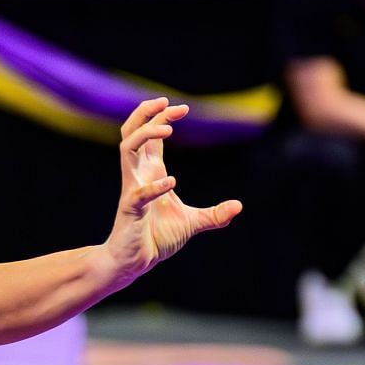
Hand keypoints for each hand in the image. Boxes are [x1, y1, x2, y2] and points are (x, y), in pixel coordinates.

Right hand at [102, 98, 241, 284]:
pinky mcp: (130, 210)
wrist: (134, 262)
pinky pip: (138, 193)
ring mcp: (131, 190)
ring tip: (167, 128)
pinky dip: (154, 186)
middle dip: (145, 113)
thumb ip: (214, 215)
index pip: (150, 136)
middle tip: (165, 102)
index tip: (182, 108)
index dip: (161, 117)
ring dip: (144, 134)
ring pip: (126, 150)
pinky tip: (172, 183)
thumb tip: (238, 207)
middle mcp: (137, 176)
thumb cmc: (155, 239)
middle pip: (130, 133)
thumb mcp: (192, 223)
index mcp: (150, 173)